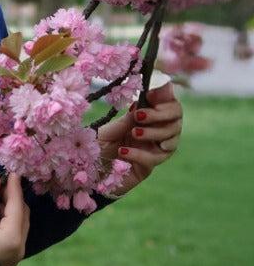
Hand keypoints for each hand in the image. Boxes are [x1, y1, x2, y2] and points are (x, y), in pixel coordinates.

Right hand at [0, 172, 29, 265]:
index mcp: (11, 239)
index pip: (17, 206)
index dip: (14, 187)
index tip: (11, 172)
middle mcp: (18, 250)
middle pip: (21, 215)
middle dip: (9, 198)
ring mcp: (14, 257)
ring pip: (16, 225)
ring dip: (3, 210)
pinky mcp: (6, 260)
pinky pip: (10, 235)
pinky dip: (1, 223)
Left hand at [96, 79, 182, 196]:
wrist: (89, 172)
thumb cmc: (98, 147)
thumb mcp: (110, 130)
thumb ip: (128, 119)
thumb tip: (142, 102)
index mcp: (145, 117)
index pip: (167, 102)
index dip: (165, 95)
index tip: (151, 94)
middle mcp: (154, 132)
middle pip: (176, 117)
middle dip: (162, 114)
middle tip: (140, 116)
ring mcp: (154, 150)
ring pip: (172, 138)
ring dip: (154, 133)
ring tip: (133, 133)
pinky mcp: (148, 167)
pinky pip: (154, 158)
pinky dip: (140, 153)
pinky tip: (123, 152)